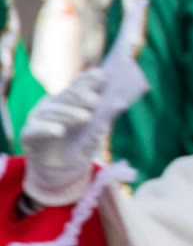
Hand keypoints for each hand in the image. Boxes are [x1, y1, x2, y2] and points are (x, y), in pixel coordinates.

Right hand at [21, 69, 107, 207]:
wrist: (58, 170)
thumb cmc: (77, 147)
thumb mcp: (92, 139)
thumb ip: (99, 129)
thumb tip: (109, 120)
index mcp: (68, 101)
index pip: (78, 86)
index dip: (88, 80)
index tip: (102, 76)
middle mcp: (52, 105)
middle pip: (66, 96)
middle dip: (80, 96)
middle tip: (95, 100)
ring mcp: (38, 118)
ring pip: (53, 112)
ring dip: (69, 114)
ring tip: (86, 118)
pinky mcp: (29, 134)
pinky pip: (37, 130)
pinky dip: (48, 129)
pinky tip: (60, 131)